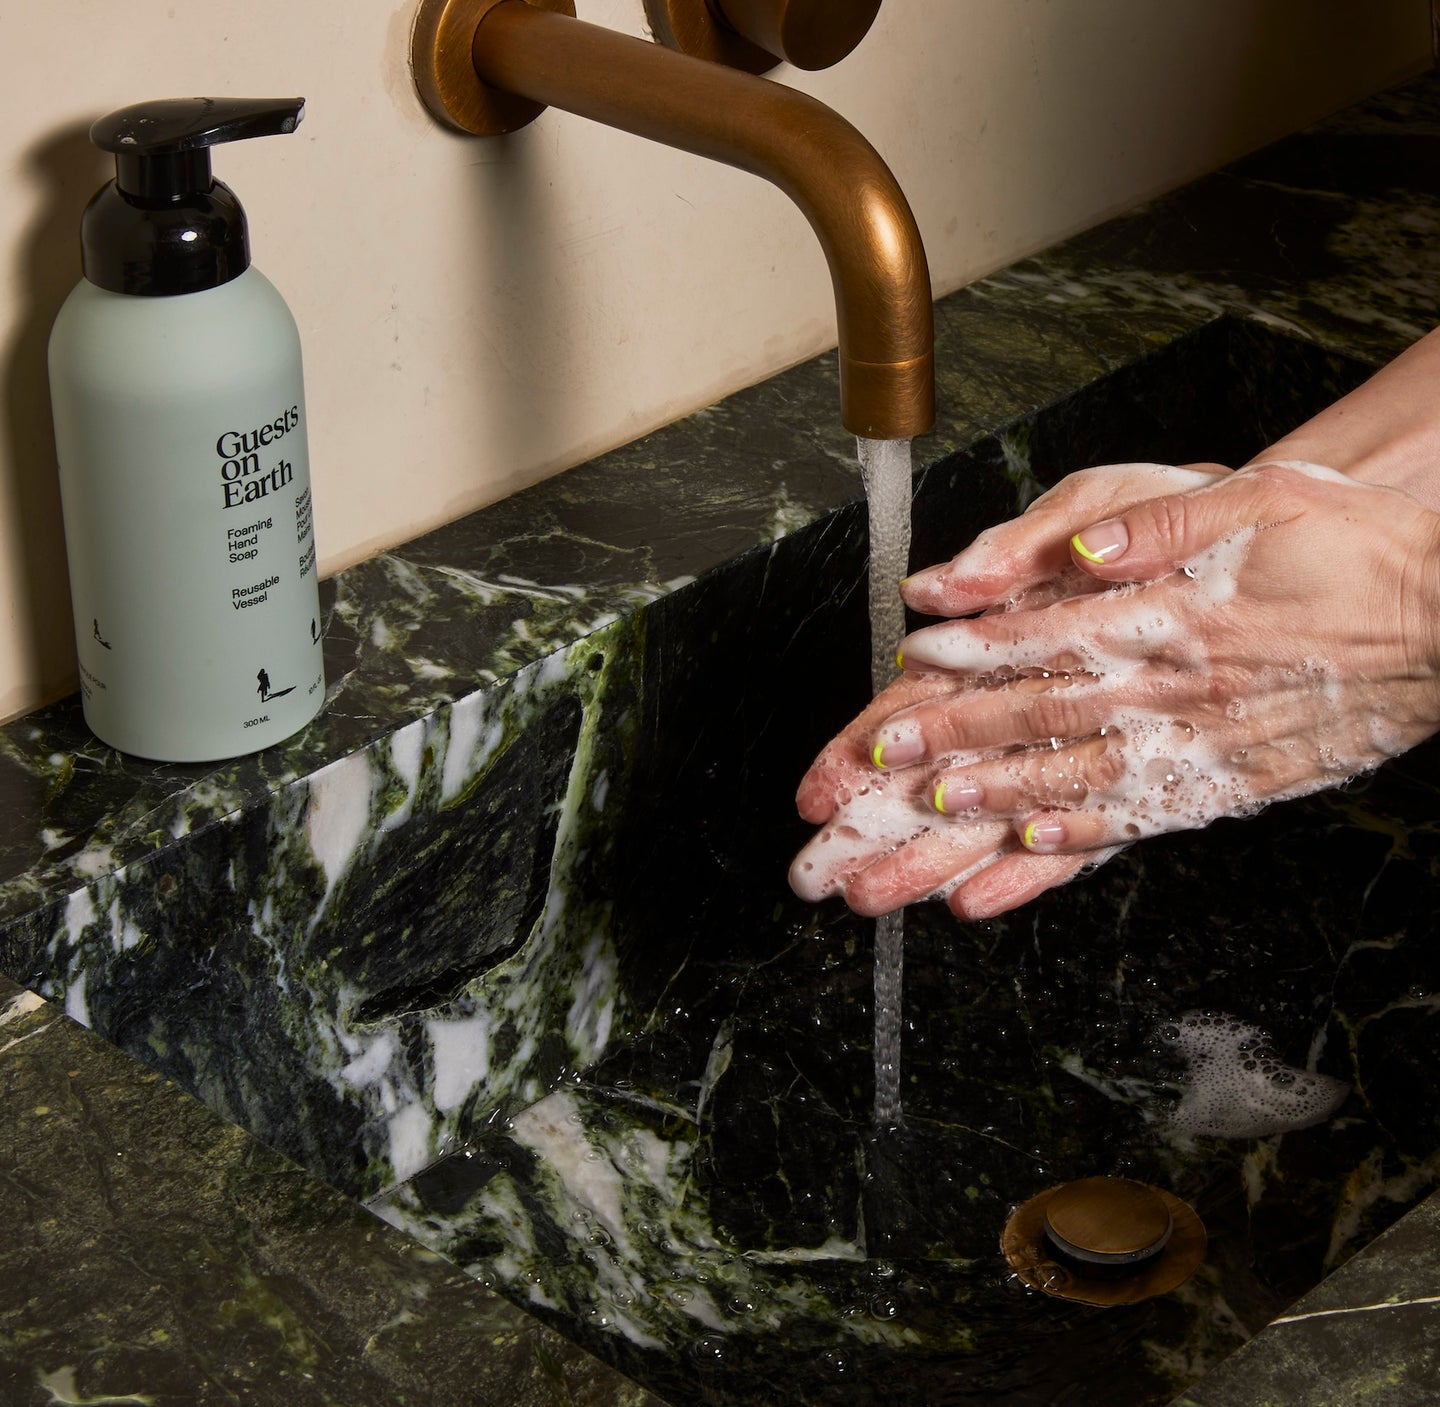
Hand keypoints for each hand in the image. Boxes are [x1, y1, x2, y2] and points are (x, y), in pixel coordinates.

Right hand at [790, 462, 1231, 917]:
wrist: (1256, 541)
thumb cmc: (1164, 515)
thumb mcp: (1086, 504)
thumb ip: (1011, 549)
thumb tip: (935, 588)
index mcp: (1005, 635)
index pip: (915, 702)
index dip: (861, 746)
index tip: (821, 789)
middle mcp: (1028, 696)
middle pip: (936, 772)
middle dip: (873, 823)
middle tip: (816, 870)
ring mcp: (1073, 740)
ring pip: (990, 813)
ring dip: (929, 858)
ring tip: (871, 897)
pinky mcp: (1128, 770)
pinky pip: (1073, 834)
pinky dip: (1025, 870)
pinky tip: (976, 901)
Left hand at [875, 461, 1439, 875]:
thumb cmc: (1353, 547)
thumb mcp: (1263, 498)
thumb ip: (1161, 523)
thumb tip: (1081, 549)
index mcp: (1177, 612)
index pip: (1052, 633)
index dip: (975, 649)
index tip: (913, 658)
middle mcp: (1182, 685)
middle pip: (1049, 712)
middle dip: (960, 732)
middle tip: (889, 752)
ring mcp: (1207, 742)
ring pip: (1085, 774)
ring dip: (1004, 794)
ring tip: (936, 809)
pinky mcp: (1235, 782)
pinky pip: (1148, 815)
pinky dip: (1087, 834)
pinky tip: (1035, 845)